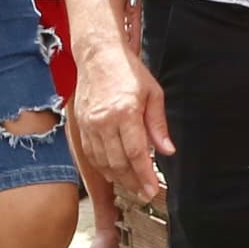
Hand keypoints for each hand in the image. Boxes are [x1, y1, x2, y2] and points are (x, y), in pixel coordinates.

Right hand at [68, 38, 171, 208]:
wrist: (98, 54)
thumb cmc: (127, 70)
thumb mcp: (153, 94)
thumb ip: (158, 125)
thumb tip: (167, 150)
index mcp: (126, 112)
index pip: (136, 154)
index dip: (144, 176)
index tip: (152, 189)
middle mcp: (104, 121)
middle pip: (118, 163)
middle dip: (132, 183)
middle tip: (144, 193)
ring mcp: (90, 124)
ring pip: (102, 162)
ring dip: (117, 178)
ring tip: (131, 186)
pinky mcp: (81, 124)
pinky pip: (91, 154)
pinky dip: (102, 167)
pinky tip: (113, 172)